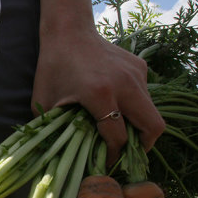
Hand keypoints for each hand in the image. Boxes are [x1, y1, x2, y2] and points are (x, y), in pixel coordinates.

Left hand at [31, 28, 164, 165]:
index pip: (119, 137)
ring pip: (150, 111)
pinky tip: (116, 107)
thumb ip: (55, 129)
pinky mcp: (140, 67)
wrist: (68, 32)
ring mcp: (136, 74)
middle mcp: (125, 84)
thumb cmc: (52, 69)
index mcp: (100, 94)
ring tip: (120, 133)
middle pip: (153, 126)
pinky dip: (134, 108)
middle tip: (127, 154)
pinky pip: (144, 96)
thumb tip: (60, 155)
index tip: (106, 164)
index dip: (114, 156)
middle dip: (142, 147)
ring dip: (138, 126)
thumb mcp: (45, 103)